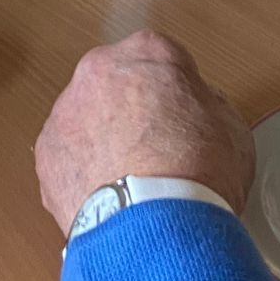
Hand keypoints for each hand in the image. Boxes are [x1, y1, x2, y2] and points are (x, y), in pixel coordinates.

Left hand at [35, 31, 254, 235]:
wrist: (155, 227)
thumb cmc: (198, 175)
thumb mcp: (232, 129)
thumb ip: (206, 105)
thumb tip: (195, 111)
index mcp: (148, 53)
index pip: (160, 59)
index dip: (174, 93)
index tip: (181, 117)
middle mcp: (100, 71)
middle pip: (116, 83)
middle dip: (131, 110)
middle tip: (154, 149)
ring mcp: (67, 111)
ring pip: (86, 118)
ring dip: (103, 139)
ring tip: (130, 180)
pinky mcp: (47, 152)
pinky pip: (67, 154)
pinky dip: (82, 171)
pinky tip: (108, 197)